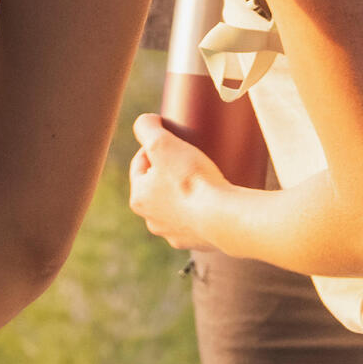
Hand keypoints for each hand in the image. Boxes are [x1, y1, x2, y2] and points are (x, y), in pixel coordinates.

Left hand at [128, 114, 222, 249]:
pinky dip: (202, 210)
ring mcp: (175, 234)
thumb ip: (147, 127)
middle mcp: (152, 221)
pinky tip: (213, 201)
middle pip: (158, 187)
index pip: (141, 164)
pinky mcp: (197, 242)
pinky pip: (197, 221)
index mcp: (139, 198)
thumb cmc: (192, 180)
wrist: (223, 218)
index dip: (156, 147)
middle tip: (190, 157)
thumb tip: (146, 121)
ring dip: (185, 193)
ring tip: (204, 178)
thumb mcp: (163, 143)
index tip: (174, 140)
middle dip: (170, 171)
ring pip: (176, 206)